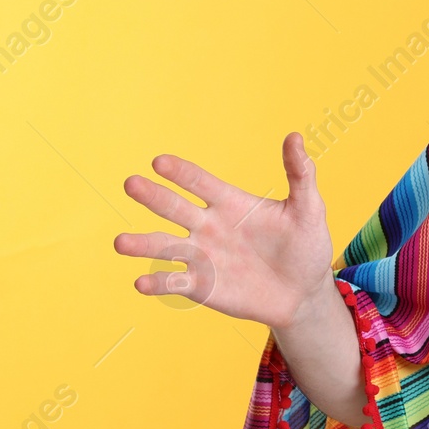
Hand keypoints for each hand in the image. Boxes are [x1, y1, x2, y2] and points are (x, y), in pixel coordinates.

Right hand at [113, 132, 334, 328]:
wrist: (303, 292)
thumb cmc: (305, 245)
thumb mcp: (308, 209)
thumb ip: (300, 175)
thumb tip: (295, 136)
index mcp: (231, 203)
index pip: (200, 183)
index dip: (182, 173)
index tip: (160, 162)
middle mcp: (208, 226)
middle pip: (175, 208)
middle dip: (153, 196)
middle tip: (131, 184)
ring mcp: (202, 256)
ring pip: (165, 246)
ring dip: (142, 243)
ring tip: (120, 242)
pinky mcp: (201, 286)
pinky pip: (174, 282)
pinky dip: (158, 282)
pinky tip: (142, 282)